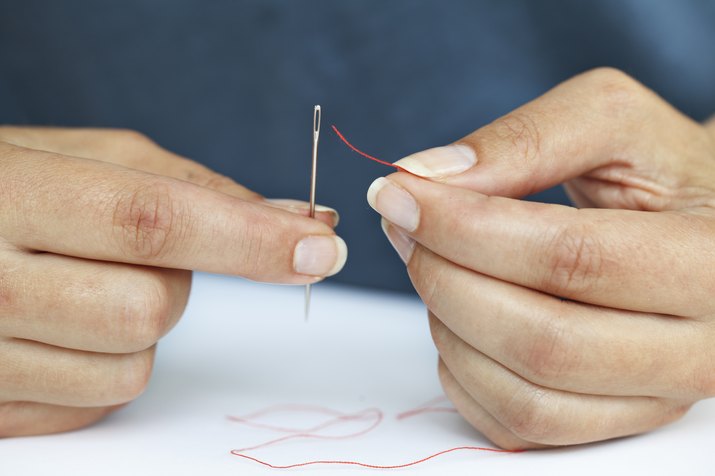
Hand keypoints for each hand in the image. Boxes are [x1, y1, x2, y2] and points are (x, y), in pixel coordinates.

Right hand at [0, 127, 345, 435]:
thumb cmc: (12, 186)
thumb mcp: (88, 159)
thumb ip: (195, 188)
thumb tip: (298, 221)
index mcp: (11, 196)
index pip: (152, 221)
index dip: (248, 239)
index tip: (322, 247)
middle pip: (151, 308)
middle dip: (173, 281)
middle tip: (126, 253)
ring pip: (130, 369)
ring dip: (138, 327)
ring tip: (84, 286)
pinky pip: (96, 406)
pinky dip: (104, 365)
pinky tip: (62, 327)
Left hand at [367, 68, 714, 448]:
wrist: (696, 230)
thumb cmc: (655, 171)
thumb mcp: (611, 120)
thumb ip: (524, 138)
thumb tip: (424, 177)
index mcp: (712, 260)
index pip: (569, 259)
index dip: (465, 228)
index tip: (400, 196)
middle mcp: (699, 349)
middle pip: (542, 341)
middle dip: (446, 279)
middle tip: (404, 228)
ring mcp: (655, 399)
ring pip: (523, 395)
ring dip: (448, 327)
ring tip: (433, 265)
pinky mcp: (611, 423)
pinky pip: (515, 424)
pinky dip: (461, 373)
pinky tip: (458, 316)